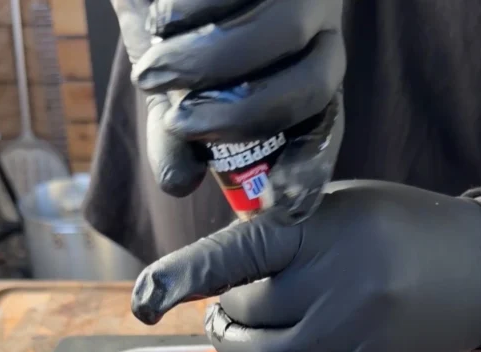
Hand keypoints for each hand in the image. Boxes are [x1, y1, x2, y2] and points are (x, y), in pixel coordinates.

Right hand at [113, 0, 344, 210]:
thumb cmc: (173, 28)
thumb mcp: (172, 89)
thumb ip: (175, 138)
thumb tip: (179, 185)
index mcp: (307, 73)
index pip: (328, 126)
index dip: (312, 167)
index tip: (281, 203)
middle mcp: (319, 28)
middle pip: (314, 85)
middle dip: (243, 116)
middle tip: (179, 123)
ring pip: (279, 33)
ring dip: (207, 64)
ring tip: (152, 73)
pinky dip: (192, 11)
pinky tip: (162, 17)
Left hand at [131, 181, 480, 351]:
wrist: (477, 272)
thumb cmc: (394, 228)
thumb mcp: (335, 206)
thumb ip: (277, 234)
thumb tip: (205, 277)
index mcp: (325, 230)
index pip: (238, 253)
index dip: (184, 276)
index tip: (142, 299)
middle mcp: (337, 285)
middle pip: (246, 312)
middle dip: (225, 310)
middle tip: (226, 305)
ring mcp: (351, 337)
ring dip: (231, 349)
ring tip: (230, 333)